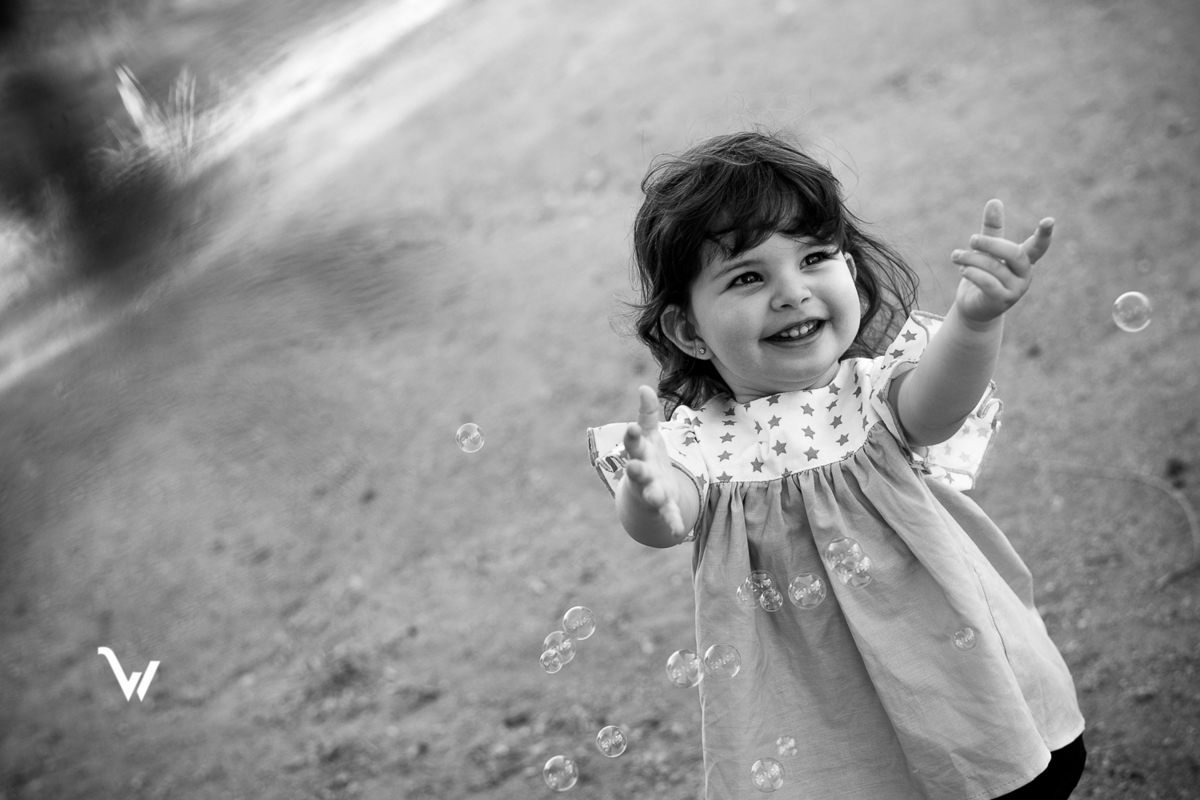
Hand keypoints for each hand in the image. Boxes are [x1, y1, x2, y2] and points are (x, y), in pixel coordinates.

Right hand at [621, 385, 685, 539]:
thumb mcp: (649, 435)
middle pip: (637, 471)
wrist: (647, 491)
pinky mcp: (664, 506)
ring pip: (651, 493)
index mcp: (639, 453)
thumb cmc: (648, 458)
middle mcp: (642, 473)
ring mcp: (651, 490)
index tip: (632, 428)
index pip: (634, 443)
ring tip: (656, 495)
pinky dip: (673, 521)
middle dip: (635, 469)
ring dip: (653, 494)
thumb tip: (644, 387)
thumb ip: (647, 413)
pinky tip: (678, 531)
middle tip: (632, 466)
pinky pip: (668, 514)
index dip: (632, 437)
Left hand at [950, 199, 1052, 325]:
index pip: (1038, 246)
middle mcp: (1025, 275)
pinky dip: (973, 274)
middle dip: (991, 244)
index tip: (1049, 220)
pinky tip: (963, 270)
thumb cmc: (984, 275)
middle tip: (972, 239)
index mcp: (1025, 260)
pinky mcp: (1001, 301)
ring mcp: (1015, 290)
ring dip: (972, 259)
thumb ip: (992, 229)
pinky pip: (988, 283)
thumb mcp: (987, 250)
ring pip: (995, 268)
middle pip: (1014, 253)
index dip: (1044, 234)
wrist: (973, 307)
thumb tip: (995, 200)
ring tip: (956, 256)